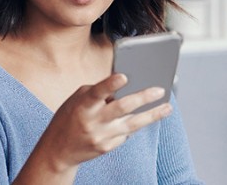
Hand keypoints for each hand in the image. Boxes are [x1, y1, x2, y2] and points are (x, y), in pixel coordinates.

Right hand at [34, 73, 172, 174]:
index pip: (97, 93)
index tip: (124, 76)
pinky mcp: (107, 147)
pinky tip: (140, 118)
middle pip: (121, 108)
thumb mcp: (77, 100)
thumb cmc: (70, 118)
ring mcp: (101, 136)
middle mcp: (92, 122)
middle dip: (143, 98)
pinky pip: (126, 133)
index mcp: (82, 106)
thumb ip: (98, 92)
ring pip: (132, 124)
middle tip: (159, 90)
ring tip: (167, 108)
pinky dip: (132, 125)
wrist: (58, 150)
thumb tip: (125, 85)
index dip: (110, 85)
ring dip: (152, 115)